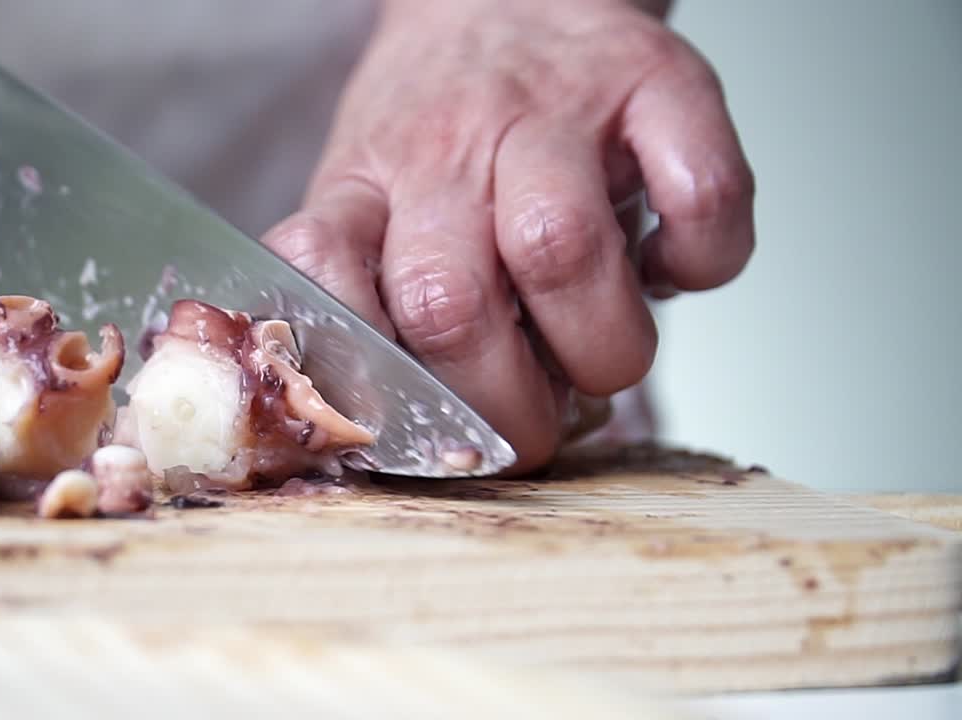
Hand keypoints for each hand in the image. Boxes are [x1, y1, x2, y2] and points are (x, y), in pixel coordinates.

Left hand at [262, 0, 753, 470]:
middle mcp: (449, 146)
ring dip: (601, 347)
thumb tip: (394, 422)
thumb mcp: (368, 192)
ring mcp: (553, 109)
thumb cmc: (441, 120)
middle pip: (450, 302)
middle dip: (504, 408)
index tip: (417, 434)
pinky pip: (699, 194)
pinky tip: (668, 268)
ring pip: (562, 252)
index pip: (324, 277)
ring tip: (604, 354)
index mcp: (367, 182)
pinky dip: (700, 260)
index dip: (365, 377)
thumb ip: (366, 289)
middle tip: (534, 431)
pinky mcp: (655, 81)